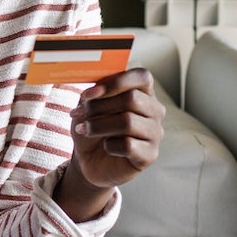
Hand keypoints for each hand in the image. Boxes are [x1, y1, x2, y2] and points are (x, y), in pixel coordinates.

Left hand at [55, 68, 164, 219]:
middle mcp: (155, 110)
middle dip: (99, 107)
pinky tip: (106, 147)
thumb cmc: (94, 128)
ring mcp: (155, 133)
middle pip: (132, 99)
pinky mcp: (150, 155)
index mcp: (143, 92)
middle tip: (80, 114)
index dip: (115, 83)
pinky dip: (109, 146)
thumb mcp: (90, 106)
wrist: (91, 160)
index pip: (141, 77)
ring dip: (98, 126)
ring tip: (84, 129)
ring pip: (128, 122)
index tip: (88, 94)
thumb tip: (93, 92)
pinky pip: (128, 145)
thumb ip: (95, 94)